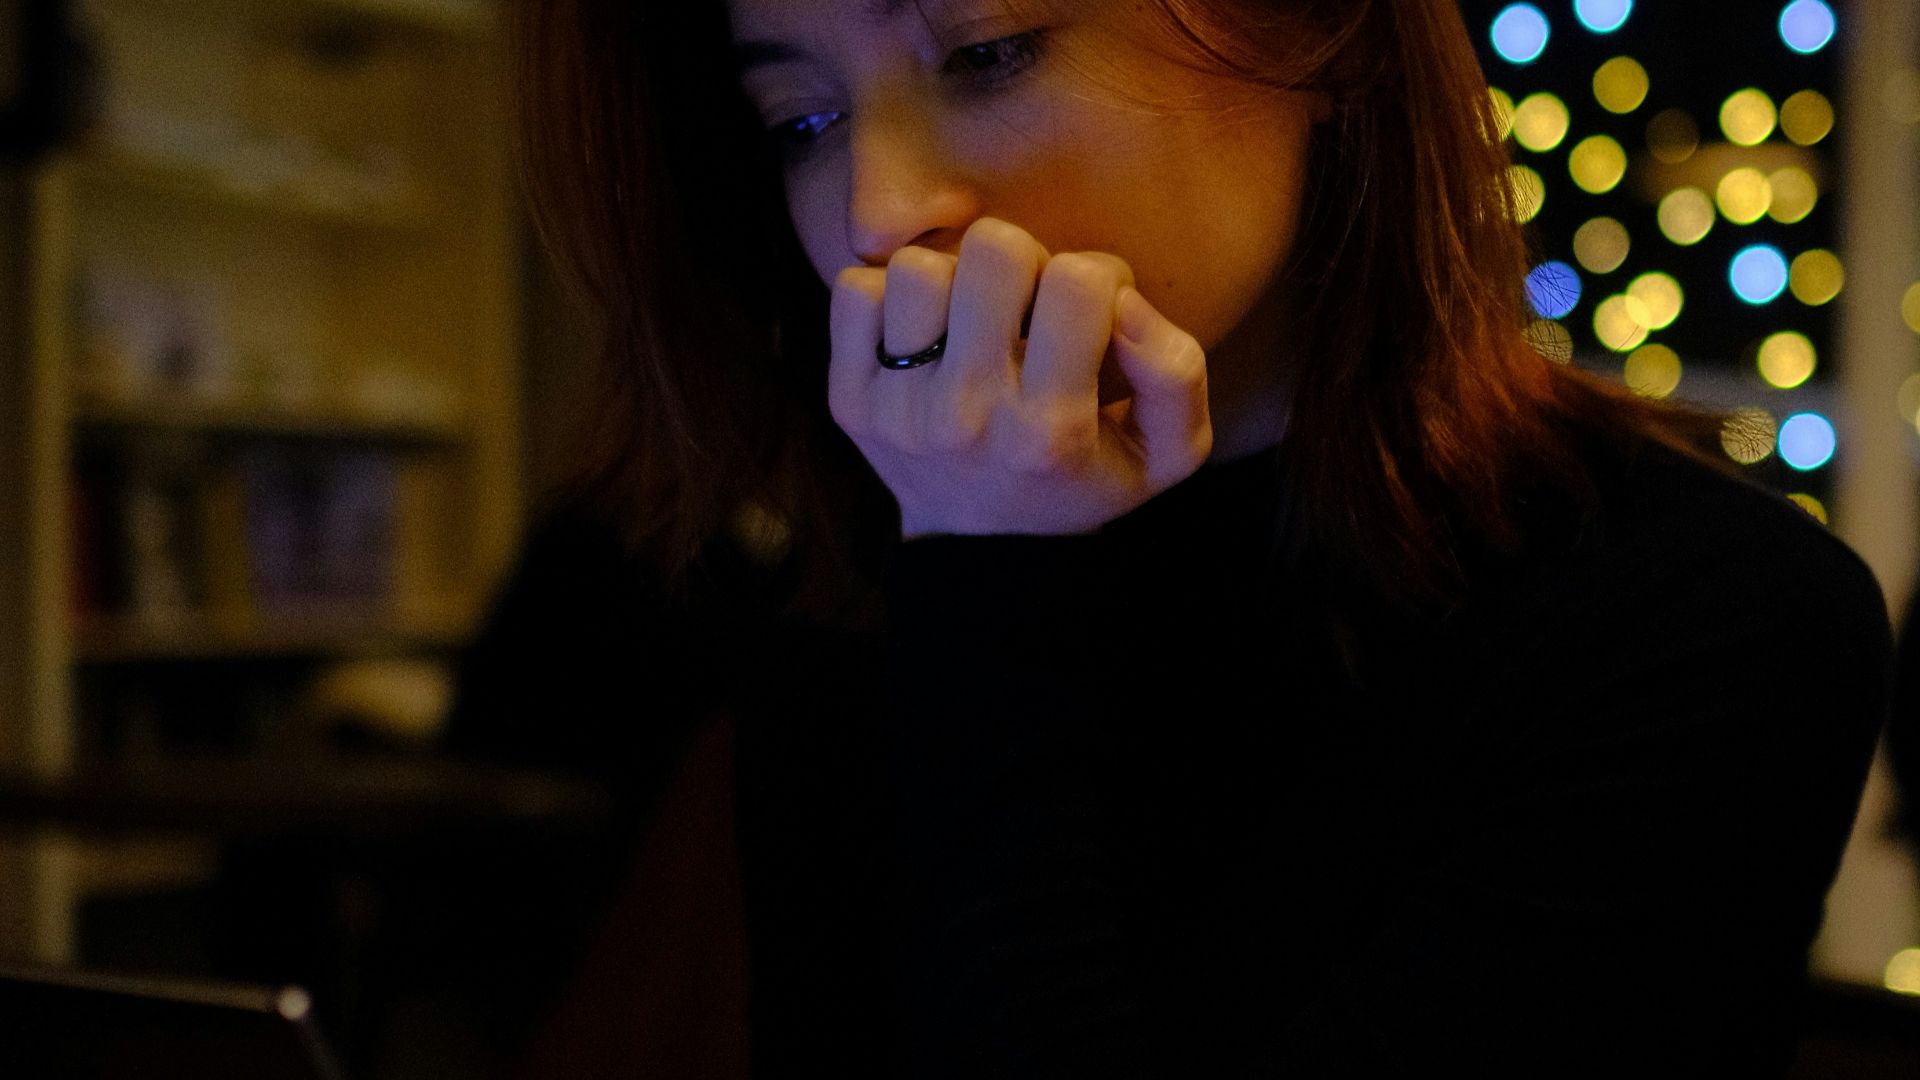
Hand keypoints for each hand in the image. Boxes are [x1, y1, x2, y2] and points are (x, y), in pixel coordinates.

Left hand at [828, 217, 1211, 539]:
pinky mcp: (848, 401)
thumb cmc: (1084, 480)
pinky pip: (854, 289)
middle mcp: (967, 418)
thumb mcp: (1167, 453)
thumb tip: (1124, 300)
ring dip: (953, 280)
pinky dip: (888, 299)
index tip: (1090, 314)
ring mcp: (897, 411)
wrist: (984, 550)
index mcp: (1049, 431)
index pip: (1079, 281)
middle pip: (993, 249)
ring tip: (971, 321)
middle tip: (1027, 306)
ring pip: (918, 267)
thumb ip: (1176, 372)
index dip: (1098, 277)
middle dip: (1022, 263)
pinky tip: (922, 334)